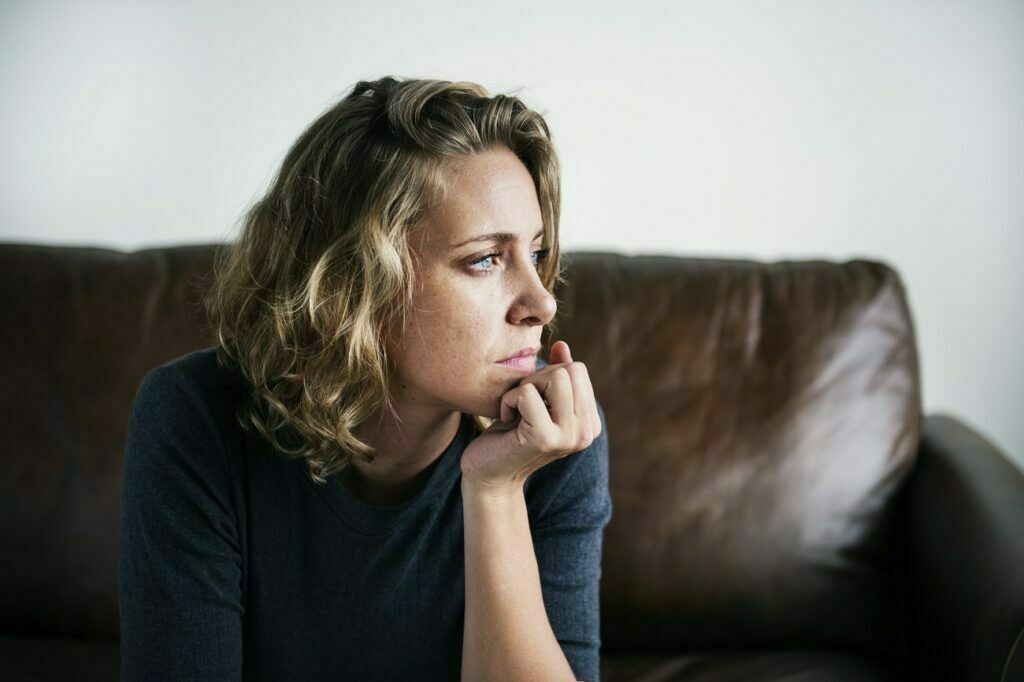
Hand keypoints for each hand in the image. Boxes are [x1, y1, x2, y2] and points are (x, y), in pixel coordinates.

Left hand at [460, 340, 601, 493]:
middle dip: (538, 378)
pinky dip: (509, 400)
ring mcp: (569, 437)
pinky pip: (527, 393)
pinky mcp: (545, 439)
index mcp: (590, 423)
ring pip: (556, 377)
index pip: (578, 370)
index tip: (533, 402)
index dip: (548, 376)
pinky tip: (506, 420)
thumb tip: (562, 345)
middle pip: (570, 370)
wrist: (489, 474)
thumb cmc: (510, 434)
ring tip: (517, 410)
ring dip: (526, 386)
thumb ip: (555, 374)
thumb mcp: (537, 400)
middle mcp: (586, 432)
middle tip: (522, 404)